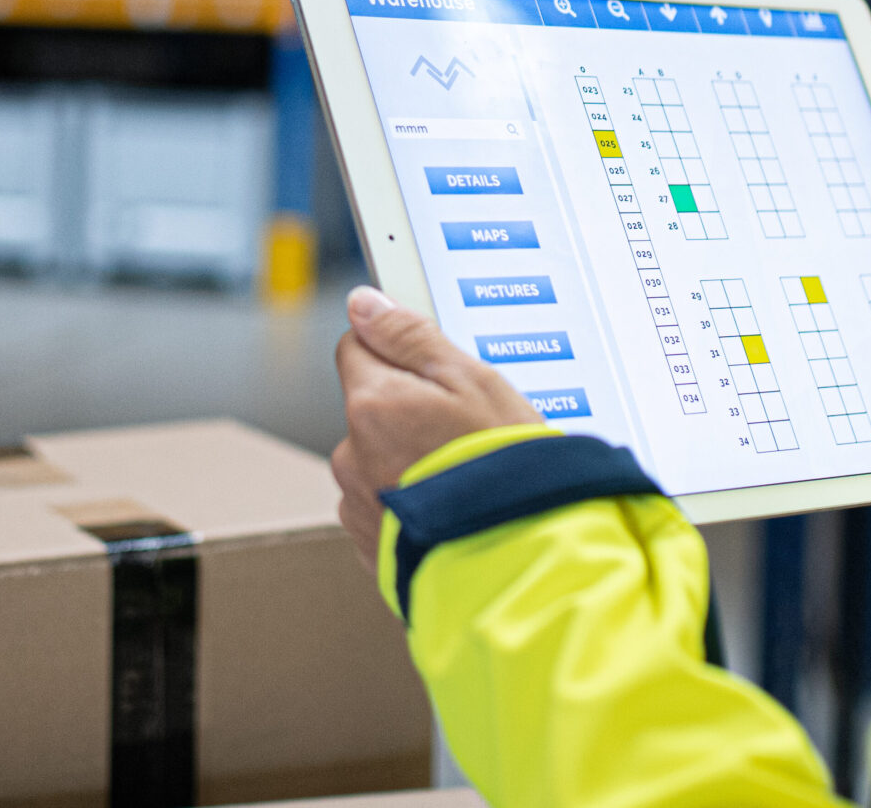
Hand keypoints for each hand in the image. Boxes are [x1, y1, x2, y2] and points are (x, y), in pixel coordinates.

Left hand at [331, 285, 542, 572]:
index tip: (431, 369)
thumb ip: (412, 337)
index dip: (397, 352)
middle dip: (408, 412)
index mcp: (372, 404)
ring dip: (409, 463)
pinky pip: (385, 509)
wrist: (519, 565)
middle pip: (370, 409)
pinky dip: (412, 505)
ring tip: (463, 477)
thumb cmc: (503, 471)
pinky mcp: (370, 548)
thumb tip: (365, 305)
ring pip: (377, 461)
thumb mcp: (473, 381)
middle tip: (464, 432)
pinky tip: (452, 508)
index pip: (356, 348)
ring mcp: (358, 505)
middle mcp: (351, 455)